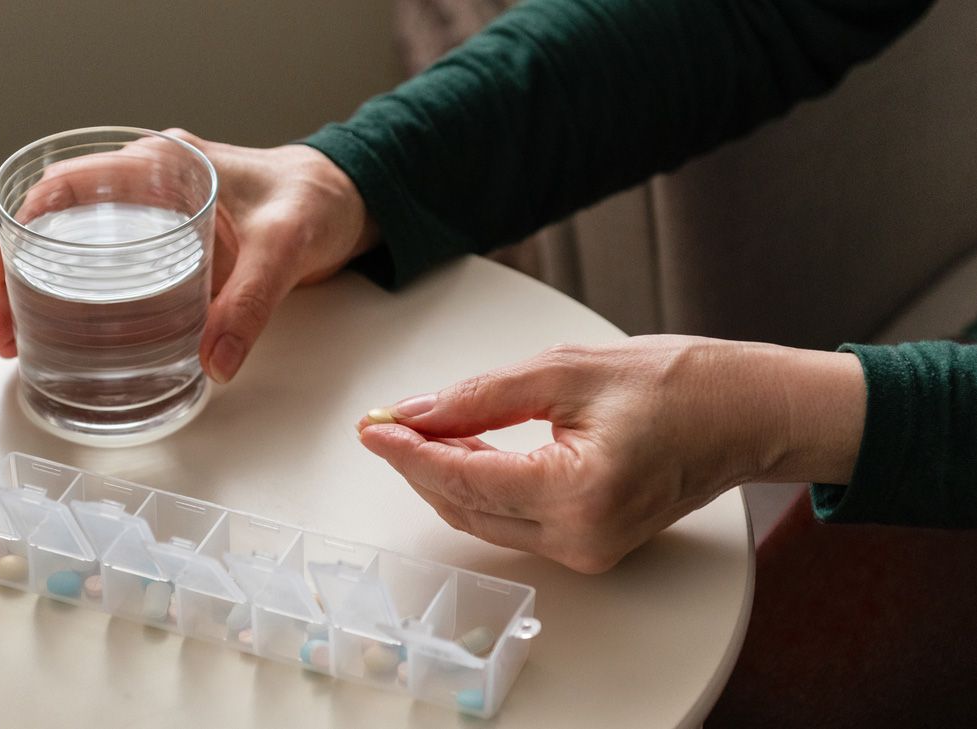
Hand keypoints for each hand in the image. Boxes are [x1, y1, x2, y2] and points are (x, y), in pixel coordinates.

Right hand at [0, 130, 375, 380]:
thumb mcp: (285, 250)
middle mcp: (148, 181)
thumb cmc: (314, 203)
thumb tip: (212, 364)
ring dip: (40, 287)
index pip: (69, 187)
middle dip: (18, 273)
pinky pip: (106, 260)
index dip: (25, 231)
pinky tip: (59, 328)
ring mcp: (154, 209)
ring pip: (77, 245)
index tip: (1, 276)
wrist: (346, 198)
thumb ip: (249, 305)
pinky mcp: (168, 238)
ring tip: (12, 338)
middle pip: (59, 223)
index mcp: (162, 164)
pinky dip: (76, 292)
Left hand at [357, 336, 865, 572]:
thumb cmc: (678, 384)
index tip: (372, 425)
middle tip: (386, 421)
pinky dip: (481, 486)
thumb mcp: (566, 370)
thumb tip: (416, 412)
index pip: (463, 479)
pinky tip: (463, 449)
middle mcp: (581, 538)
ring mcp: (587, 549)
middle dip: (419, 463)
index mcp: (579, 494)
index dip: (408, 451)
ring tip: (419, 427)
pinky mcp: (590, 545)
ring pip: (484, 518)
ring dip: (446, 475)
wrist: (746, 413)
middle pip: (465, 506)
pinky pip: (513, 521)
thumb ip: (482, 396)